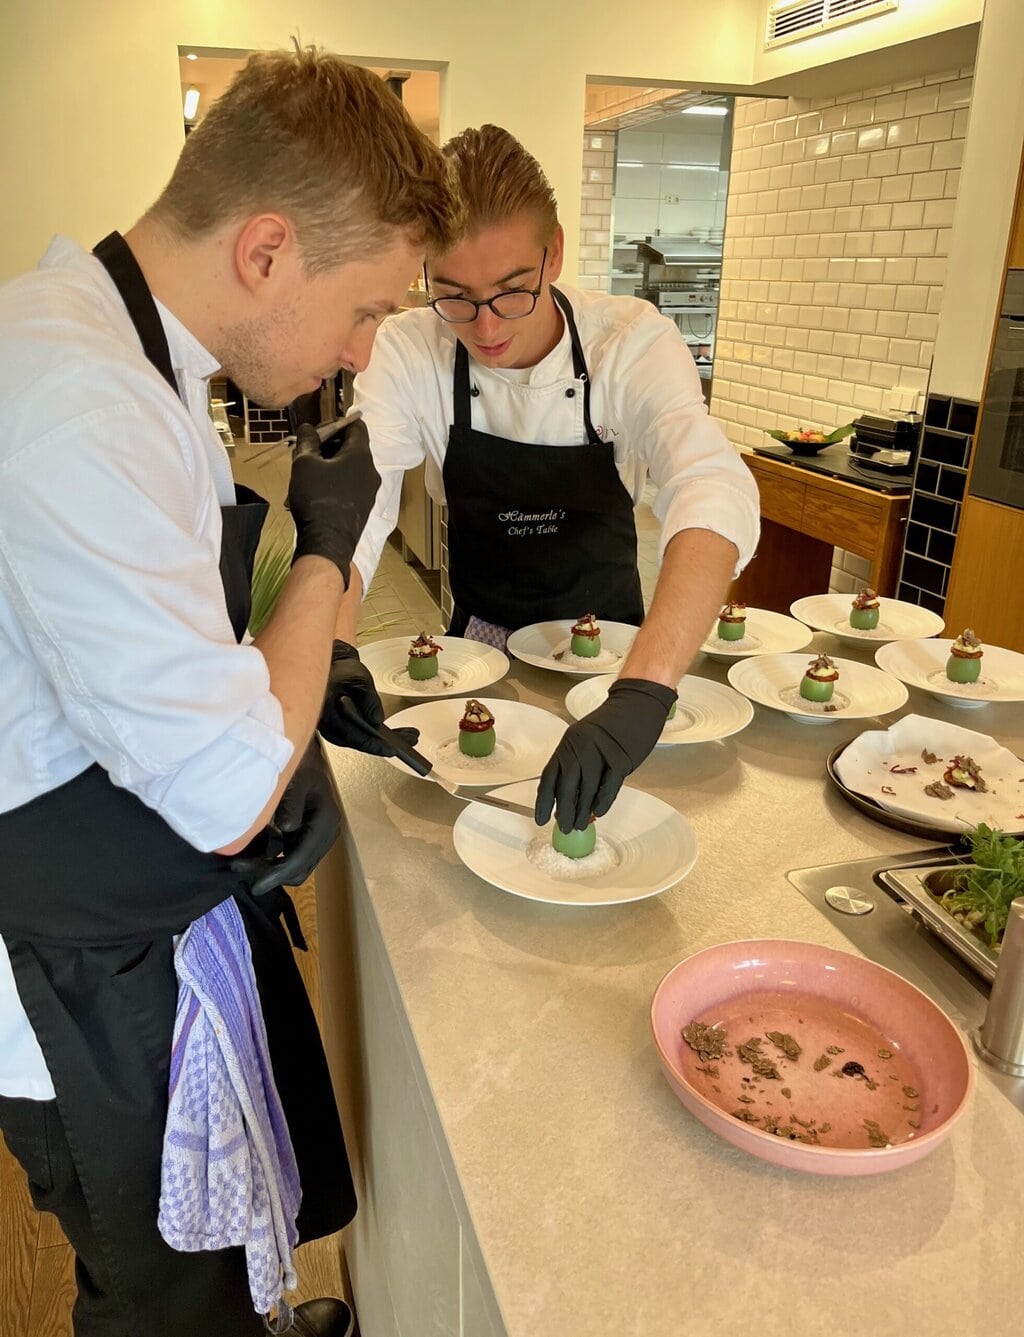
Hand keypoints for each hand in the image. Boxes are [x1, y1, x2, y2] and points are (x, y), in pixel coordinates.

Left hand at [231, 741, 339, 894]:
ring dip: (272, 869)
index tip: (255, 885)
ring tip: (243, 862)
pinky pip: (293, 856)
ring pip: (297, 866)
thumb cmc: (298, 763)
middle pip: (300, 868)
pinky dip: (275, 859)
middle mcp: (327, 833)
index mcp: (325, 821)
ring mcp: (319, 836)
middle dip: (271, 874)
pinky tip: (255, 852)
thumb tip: (287, 829)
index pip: (300, 858)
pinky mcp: (309, 835)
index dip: (277, 874)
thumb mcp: (294, 779)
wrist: (304, 754)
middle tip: (240, 867)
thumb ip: (290, 803)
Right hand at [286, 420, 379, 584]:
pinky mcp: (364, 506)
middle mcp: (371, 472)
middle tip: (308, 451)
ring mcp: (370, 491)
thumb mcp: (305, 464)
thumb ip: (307, 441)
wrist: (327, 542)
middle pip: (352, 448)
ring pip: (349, 468)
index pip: (357, 426)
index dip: (337, 423)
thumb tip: (308, 428)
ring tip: (307, 473)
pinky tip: (315, 491)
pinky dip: (335, 481)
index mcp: (361, 456)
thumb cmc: (316, 498)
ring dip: (329, 465)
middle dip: (329, 445)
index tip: (318, 430)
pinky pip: (350, 485)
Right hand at [318, 640, 420, 755]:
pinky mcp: (340, 727)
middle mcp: (327, 723)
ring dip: (382, 741)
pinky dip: (376, 736)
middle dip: (383, 744)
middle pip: (357, 741)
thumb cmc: (342, 670)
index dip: (373, 745)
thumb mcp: (360, 681)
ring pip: (359, 740)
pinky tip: (394, 735)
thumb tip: (377, 722)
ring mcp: (332, 727)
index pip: (352, 736)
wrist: (332, 667)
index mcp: (327, 711)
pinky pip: (358, 735)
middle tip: (407, 743)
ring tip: (407, 738)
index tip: (390, 750)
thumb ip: (370, 702)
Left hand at [535, 678, 676, 832]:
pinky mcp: (620, 759)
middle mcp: (580, 747)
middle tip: (564, 827)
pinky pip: (609, 787)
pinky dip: (602, 803)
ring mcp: (600, 753)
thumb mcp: (586, 742)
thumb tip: (569, 800)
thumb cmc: (612, 726)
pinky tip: (598, 813)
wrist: (636, 705)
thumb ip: (576, 766)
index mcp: (567, 743)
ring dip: (583, 812)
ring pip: (587, 790)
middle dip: (564, 811)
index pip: (549, 777)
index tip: (541, 819)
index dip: (544, 801)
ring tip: (581, 825)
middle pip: (567, 787)